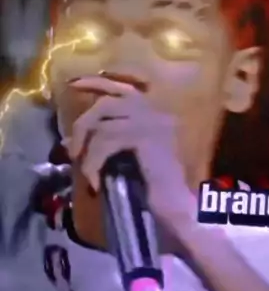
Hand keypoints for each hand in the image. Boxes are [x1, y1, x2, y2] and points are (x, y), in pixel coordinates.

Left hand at [66, 75, 196, 235]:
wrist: (177, 208)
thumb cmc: (154, 187)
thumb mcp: (125, 158)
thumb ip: (104, 141)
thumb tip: (69, 139)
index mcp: (156, 111)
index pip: (123, 88)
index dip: (97, 83)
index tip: (74, 85)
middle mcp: (157, 111)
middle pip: (107, 103)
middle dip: (84, 124)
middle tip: (73, 150)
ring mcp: (153, 122)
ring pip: (104, 124)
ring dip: (87, 149)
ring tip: (86, 171)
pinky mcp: (146, 138)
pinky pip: (106, 142)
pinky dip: (94, 163)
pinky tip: (95, 182)